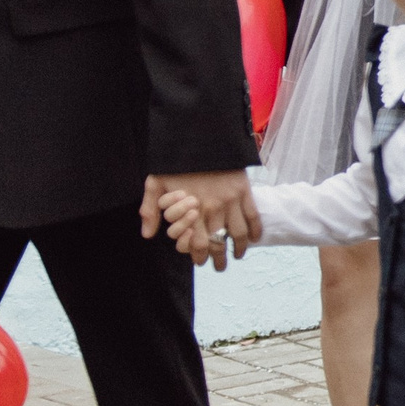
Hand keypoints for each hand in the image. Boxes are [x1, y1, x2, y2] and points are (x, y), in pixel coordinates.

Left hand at [141, 170, 258, 269]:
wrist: (201, 138)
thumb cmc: (175, 162)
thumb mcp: (155, 182)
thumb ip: (150, 209)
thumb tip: (148, 234)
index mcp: (192, 210)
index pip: (196, 243)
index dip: (198, 257)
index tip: (200, 262)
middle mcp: (213, 209)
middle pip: (218, 243)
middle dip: (218, 260)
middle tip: (219, 267)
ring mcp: (231, 201)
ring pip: (238, 233)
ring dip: (239, 249)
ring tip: (236, 256)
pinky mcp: (245, 191)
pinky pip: (253, 216)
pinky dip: (255, 230)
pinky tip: (254, 239)